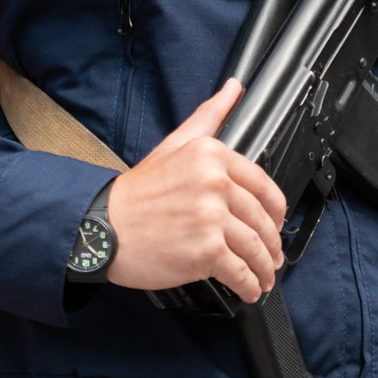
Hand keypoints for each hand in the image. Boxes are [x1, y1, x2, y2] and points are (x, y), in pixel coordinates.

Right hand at [100, 80, 287, 299]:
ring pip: (255, 247)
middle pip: (262, 219)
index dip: (276, 210)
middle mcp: (215, 184)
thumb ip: (209, 116)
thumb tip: (234, 88)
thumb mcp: (174, 144)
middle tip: (272, 256)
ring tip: (263, 276)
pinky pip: (240, 272)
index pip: (264, 185)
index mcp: (212, 156)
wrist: (101, 228)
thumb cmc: (136, 193)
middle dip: (271, 244)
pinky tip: (249, 289)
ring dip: (264, 268)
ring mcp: (211, 218)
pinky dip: (249, 285)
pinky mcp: (205, 251)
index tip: (276, 223)